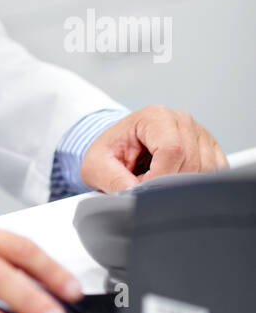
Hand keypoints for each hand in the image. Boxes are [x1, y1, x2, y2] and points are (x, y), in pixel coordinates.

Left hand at [80, 105, 227, 193]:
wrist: (120, 150)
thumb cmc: (111, 154)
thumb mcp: (97, 166)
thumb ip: (113, 179)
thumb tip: (135, 195)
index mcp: (155, 117)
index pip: (172, 150)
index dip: (159, 177)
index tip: (143, 188)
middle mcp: (182, 121)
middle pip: (190, 162)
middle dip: (168, 184)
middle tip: (146, 185)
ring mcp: (200, 134)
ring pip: (206, 171)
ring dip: (182, 187)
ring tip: (158, 181)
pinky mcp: (211, 150)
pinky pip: (215, 174)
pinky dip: (197, 186)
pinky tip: (176, 182)